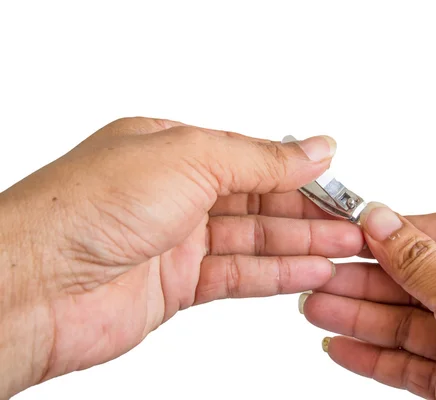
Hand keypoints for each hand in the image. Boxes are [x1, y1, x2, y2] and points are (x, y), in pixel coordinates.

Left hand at [0, 118, 363, 397]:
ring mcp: (176, 240)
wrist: (33, 286)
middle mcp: (174, 192)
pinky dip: (276, 274)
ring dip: (302, 245)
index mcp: (171, 148)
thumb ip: (259, 158)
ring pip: (255, 240)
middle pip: (258, 201)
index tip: (339, 181)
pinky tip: (310, 272)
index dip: (299, 171)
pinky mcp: (176, 285)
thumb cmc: (88, 207)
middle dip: (309, 212)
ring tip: (346, 249)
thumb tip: (314, 147)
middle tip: (354, 222)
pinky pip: (239, 275)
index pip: (252, 157)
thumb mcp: (190, 158)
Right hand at [300, 204, 435, 398]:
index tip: (354, 233)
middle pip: (416, 280)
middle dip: (365, 281)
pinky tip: (340, 346)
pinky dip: (372, 356)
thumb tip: (380, 219)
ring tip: (315, 308)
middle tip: (322, 275)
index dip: (397, 233)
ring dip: (358, 317)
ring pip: (405, 323)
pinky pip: (406, 362)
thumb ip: (418, 259)